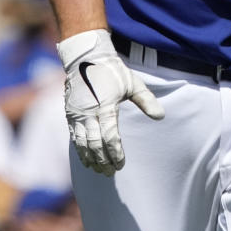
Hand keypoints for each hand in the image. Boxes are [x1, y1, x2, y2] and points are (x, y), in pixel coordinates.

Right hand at [58, 30, 164, 175]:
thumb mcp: (132, 83)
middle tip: (110, 173)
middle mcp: (89, 113)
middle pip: (95, 144)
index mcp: (105, 107)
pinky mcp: (70, 114)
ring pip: (81, 143)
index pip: (110, 137)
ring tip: (97, 169)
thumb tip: (160, 116)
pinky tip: (85, 158)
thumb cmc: (112, 71)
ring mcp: (77, 114)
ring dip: (90, 158)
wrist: (86, 58)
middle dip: (102, 161)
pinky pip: (73, 136)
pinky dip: (79, 149)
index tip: (121, 164)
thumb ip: (146, 100)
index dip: (116, 153)